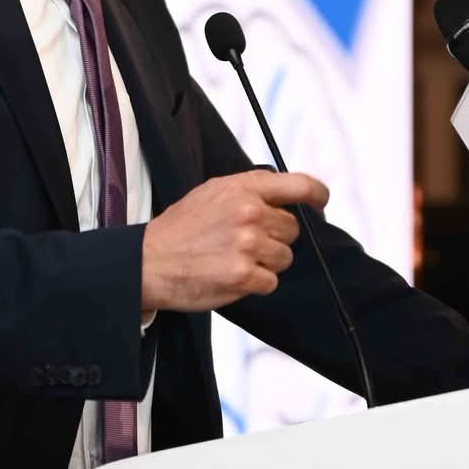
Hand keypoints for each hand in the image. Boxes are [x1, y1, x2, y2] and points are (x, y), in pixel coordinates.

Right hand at [141, 170, 329, 311]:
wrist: (149, 261)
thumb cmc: (180, 228)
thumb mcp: (212, 192)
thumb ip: (249, 190)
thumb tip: (284, 197)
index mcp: (244, 188)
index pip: (299, 185)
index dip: (317, 195)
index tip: (320, 203)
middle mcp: (250, 213)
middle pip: (292, 230)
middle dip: (274, 238)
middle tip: (244, 242)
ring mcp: (248, 244)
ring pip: (284, 257)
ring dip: (265, 263)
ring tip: (234, 259)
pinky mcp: (244, 275)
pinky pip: (271, 281)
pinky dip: (255, 283)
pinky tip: (231, 275)